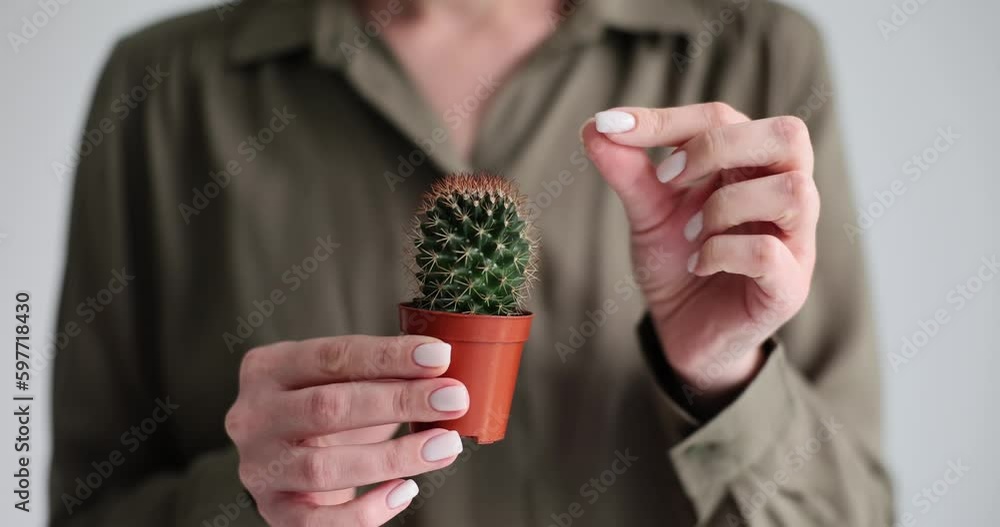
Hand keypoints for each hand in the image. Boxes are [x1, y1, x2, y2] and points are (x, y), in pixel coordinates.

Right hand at [225, 335, 469, 525]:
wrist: (288, 463)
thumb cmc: (326, 414)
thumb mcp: (343, 382)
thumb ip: (381, 373)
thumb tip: (446, 371)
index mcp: (268, 368)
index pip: (332, 356)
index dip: (388, 356)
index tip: (440, 357)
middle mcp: (253, 416)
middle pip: (328, 407)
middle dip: (399, 401)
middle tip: (454, 398)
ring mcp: (258, 467)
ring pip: (324, 467)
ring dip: (394, 456)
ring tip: (445, 445)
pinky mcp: (273, 511)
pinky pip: (319, 522)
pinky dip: (366, 510)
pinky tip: (405, 491)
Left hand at [582, 103, 818, 411]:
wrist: (683, 332)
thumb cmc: (679, 262)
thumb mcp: (648, 212)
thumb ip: (628, 170)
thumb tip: (593, 126)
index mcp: (752, 165)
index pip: (725, 117)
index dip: (669, 119)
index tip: (614, 128)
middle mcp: (784, 193)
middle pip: (789, 135)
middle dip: (717, 147)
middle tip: (667, 178)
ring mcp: (795, 241)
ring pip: (792, 192)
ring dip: (724, 206)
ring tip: (689, 233)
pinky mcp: (788, 286)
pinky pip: (768, 253)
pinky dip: (722, 252)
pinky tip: (697, 265)